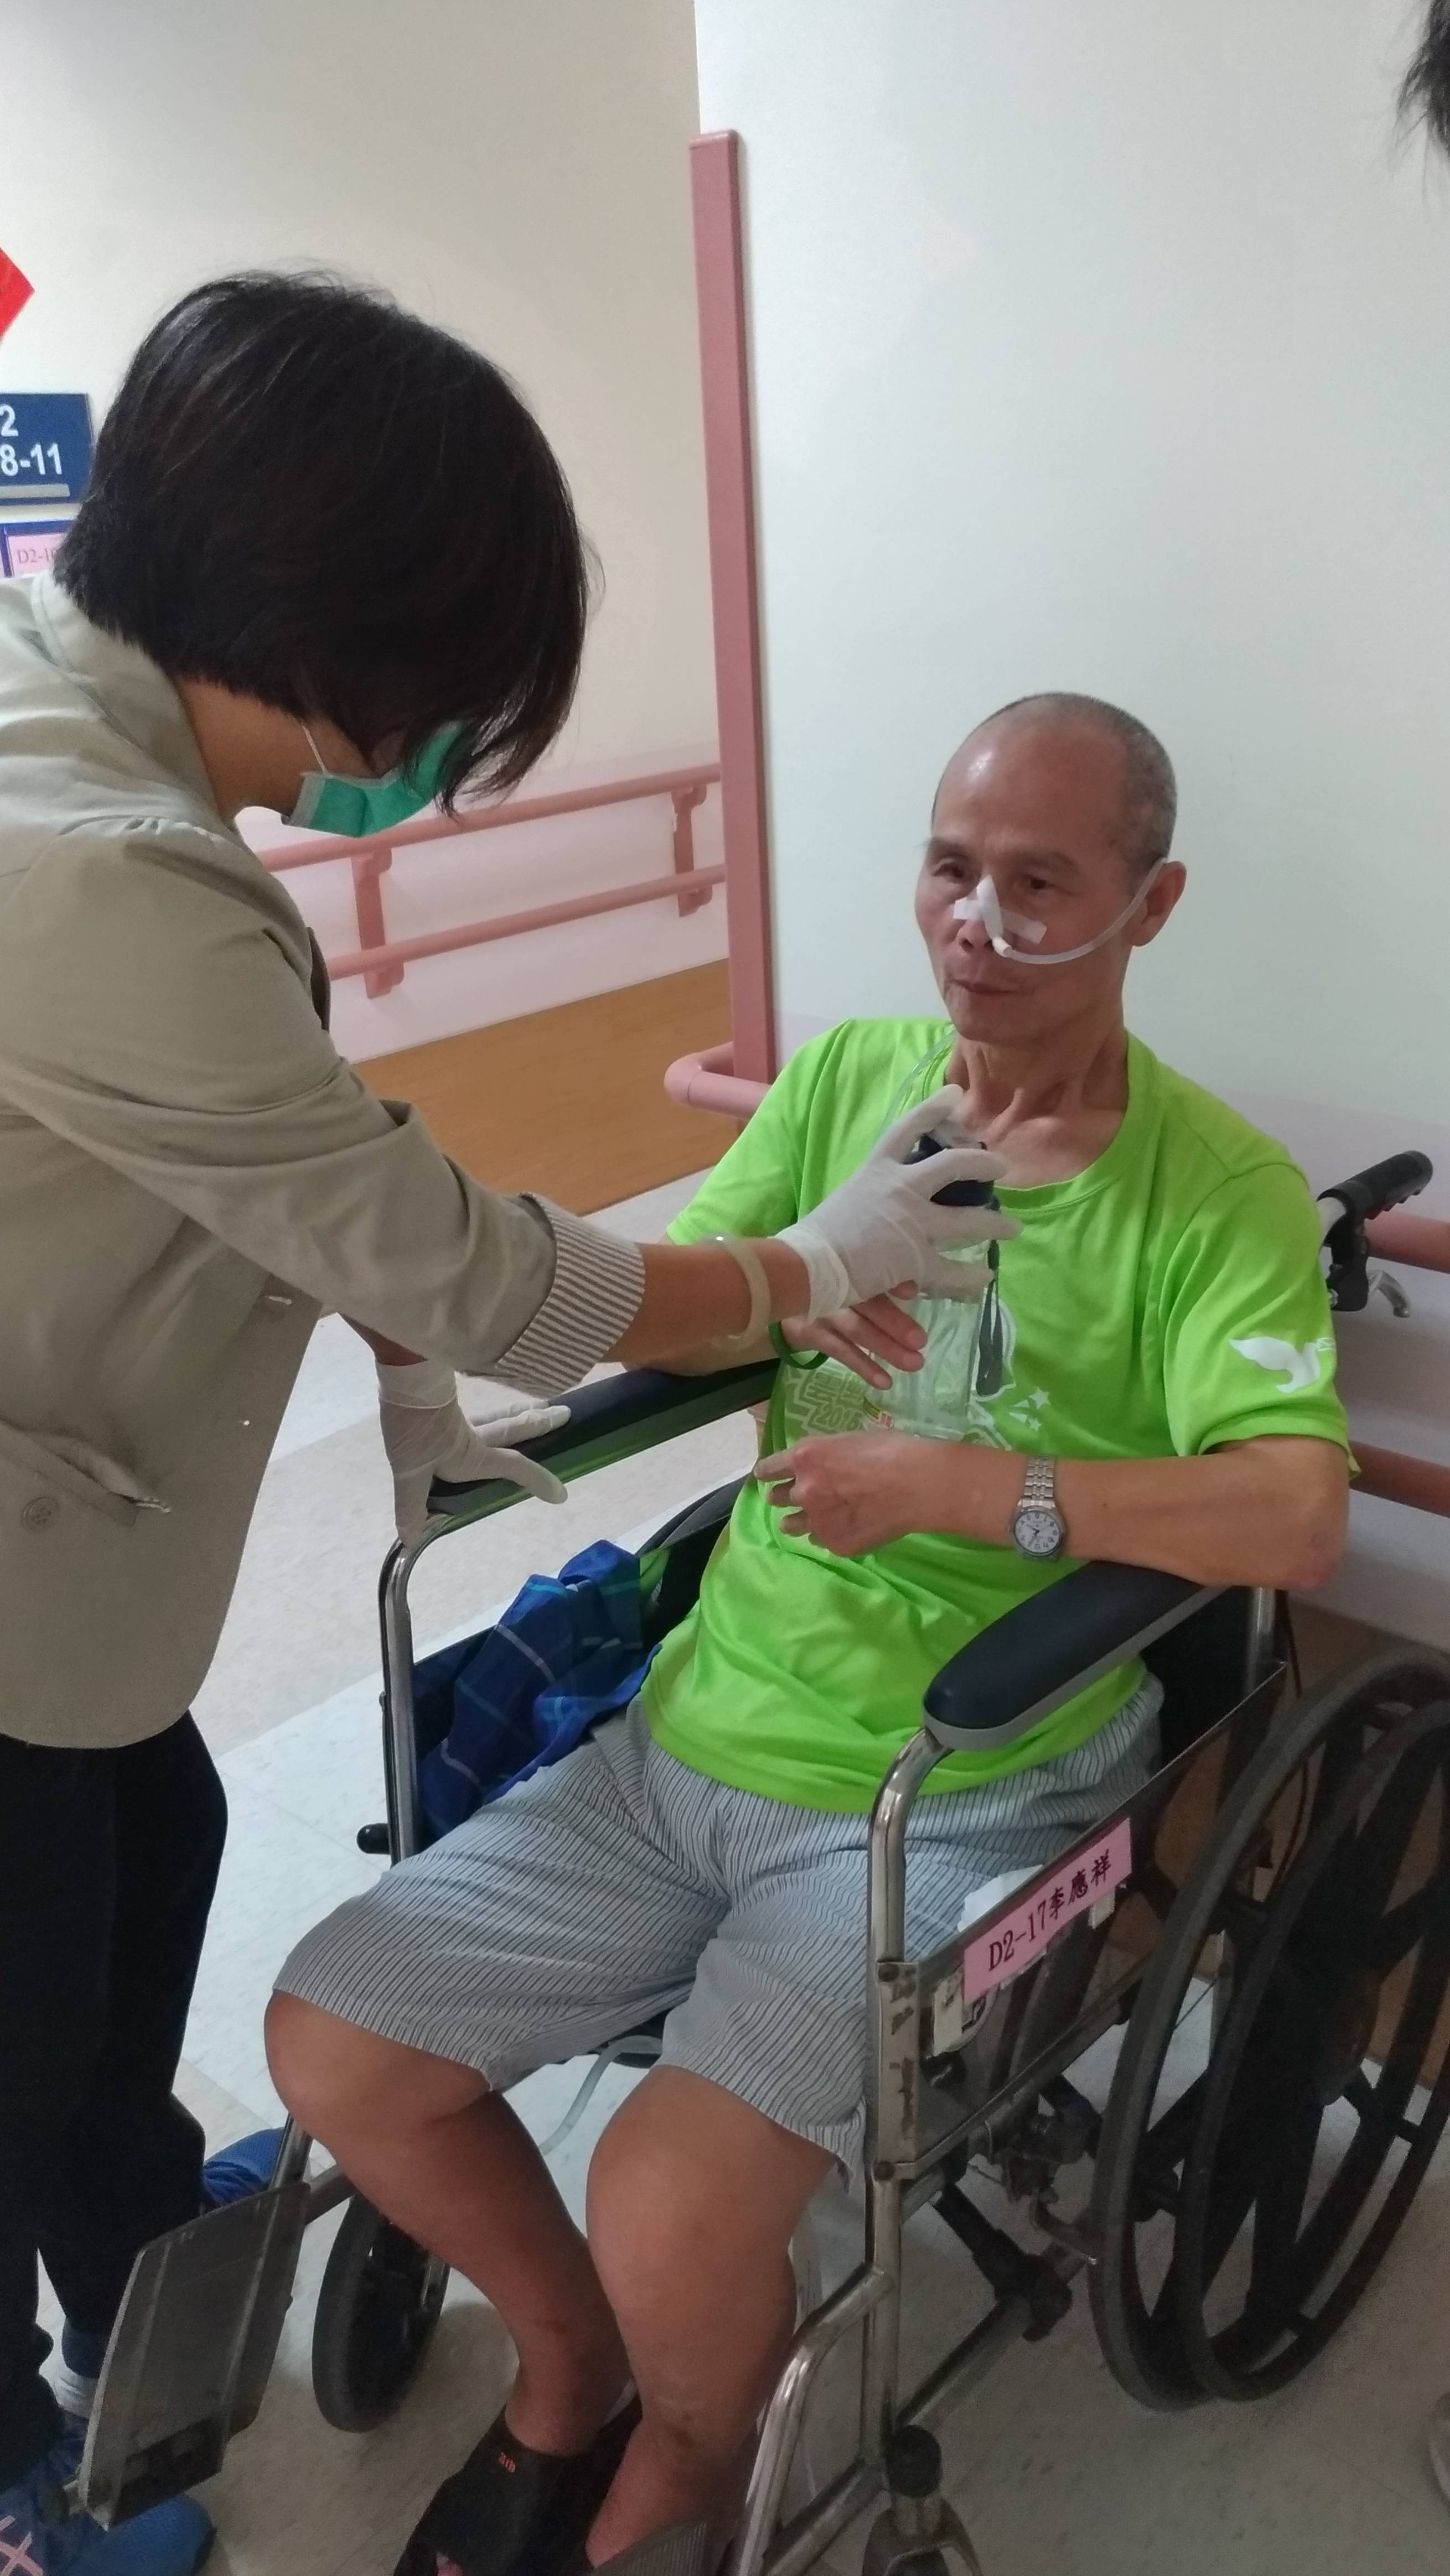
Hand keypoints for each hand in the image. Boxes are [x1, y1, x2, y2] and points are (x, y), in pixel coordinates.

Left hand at [376, 1357, 569, 1543]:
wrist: (404, 1379)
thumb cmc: (413, 1427)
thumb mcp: (410, 1472)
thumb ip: (412, 1505)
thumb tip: (412, 1538)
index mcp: (474, 1455)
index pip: (514, 1467)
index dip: (537, 1480)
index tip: (560, 1493)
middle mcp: (476, 1435)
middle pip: (515, 1428)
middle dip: (541, 1424)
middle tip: (566, 1414)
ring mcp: (463, 1416)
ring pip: (500, 1415)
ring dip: (521, 1412)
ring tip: (540, 1406)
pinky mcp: (448, 1402)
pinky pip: (480, 1410)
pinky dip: (493, 1410)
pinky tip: (484, 1412)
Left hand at [756, 1431, 942, 1554]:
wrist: (919, 1484)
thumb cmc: (890, 1451)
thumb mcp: (848, 1441)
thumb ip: (824, 1456)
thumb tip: (819, 1467)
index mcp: (805, 1458)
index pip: (769, 1468)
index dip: (766, 1473)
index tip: (765, 1476)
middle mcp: (803, 1491)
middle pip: (775, 1498)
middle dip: (781, 1496)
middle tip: (794, 1496)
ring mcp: (818, 1521)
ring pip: (791, 1525)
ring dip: (798, 1520)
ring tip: (811, 1519)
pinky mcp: (836, 1544)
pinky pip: (820, 1541)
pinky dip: (827, 1534)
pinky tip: (842, 1528)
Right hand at [777, 1086, 1015, 1316]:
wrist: (808, 1263)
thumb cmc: (817, 1235)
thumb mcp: (848, 1200)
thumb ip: (874, 1199)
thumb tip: (890, 1213)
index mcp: (877, 1169)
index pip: (906, 1128)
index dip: (932, 1109)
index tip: (953, 1095)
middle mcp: (900, 1188)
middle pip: (952, 1165)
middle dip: (982, 1163)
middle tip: (1001, 1166)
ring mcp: (913, 1222)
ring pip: (967, 1221)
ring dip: (995, 1225)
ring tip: (1013, 1229)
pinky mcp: (916, 1258)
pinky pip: (953, 1270)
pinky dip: (971, 1276)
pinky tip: (985, 1277)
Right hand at [781, 1286, 925, 1390]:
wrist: (784, 1297)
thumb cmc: (831, 1285)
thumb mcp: (851, 1277)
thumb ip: (879, 1282)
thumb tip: (911, 1288)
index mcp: (849, 1270)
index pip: (871, 1273)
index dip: (891, 1283)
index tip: (912, 1293)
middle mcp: (835, 1288)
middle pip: (867, 1305)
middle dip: (895, 1324)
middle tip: (921, 1341)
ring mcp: (822, 1312)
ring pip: (856, 1330)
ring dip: (886, 1348)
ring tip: (914, 1364)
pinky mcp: (813, 1334)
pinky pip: (842, 1352)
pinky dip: (864, 1367)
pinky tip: (885, 1382)